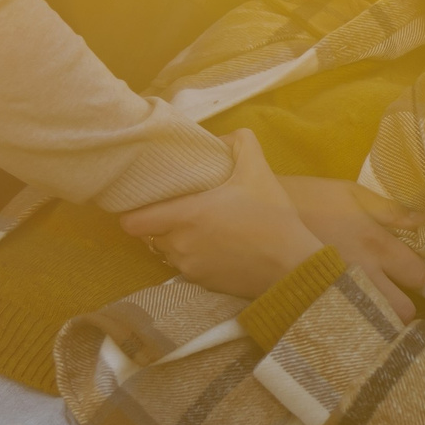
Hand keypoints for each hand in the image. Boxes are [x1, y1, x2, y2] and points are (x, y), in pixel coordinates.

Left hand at [120, 131, 323, 301]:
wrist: (292, 266)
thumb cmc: (272, 217)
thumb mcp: (258, 169)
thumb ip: (238, 142)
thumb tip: (221, 139)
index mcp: (185, 216)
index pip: (132, 223)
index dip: (133, 212)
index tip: (144, 202)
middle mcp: (180, 245)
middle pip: (150, 235)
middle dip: (160, 223)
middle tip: (178, 209)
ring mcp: (190, 268)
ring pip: (168, 252)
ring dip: (176, 241)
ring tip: (198, 228)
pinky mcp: (203, 285)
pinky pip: (186, 267)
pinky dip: (193, 257)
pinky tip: (216, 247)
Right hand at [280, 176, 424, 321]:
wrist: (248, 220)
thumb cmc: (301, 199)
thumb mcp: (346, 192)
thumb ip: (389, 209)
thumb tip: (423, 220)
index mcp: (374, 245)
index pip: (418, 276)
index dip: (417, 276)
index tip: (407, 274)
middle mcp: (362, 276)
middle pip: (403, 312)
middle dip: (402, 308)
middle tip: (391, 298)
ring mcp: (337, 298)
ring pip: (377, 330)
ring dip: (379, 322)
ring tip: (369, 311)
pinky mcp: (313, 313)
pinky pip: (344, 335)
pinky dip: (349, 330)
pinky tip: (343, 317)